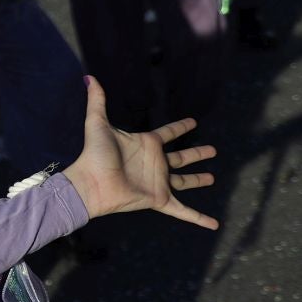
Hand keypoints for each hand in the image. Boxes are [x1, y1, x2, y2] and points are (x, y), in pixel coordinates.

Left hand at [61, 78, 217, 228]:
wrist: (90, 183)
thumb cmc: (93, 155)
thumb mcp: (97, 123)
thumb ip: (97, 100)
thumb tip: (89, 77)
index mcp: (146, 144)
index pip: (168, 133)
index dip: (180, 127)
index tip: (193, 122)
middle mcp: (155, 163)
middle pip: (181, 158)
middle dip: (197, 154)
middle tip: (213, 150)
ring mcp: (158, 181)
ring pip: (184, 181)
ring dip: (198, 180)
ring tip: (213, 178)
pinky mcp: (159, 199)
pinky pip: (182, 210)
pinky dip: (197, 218)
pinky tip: (213, 224)